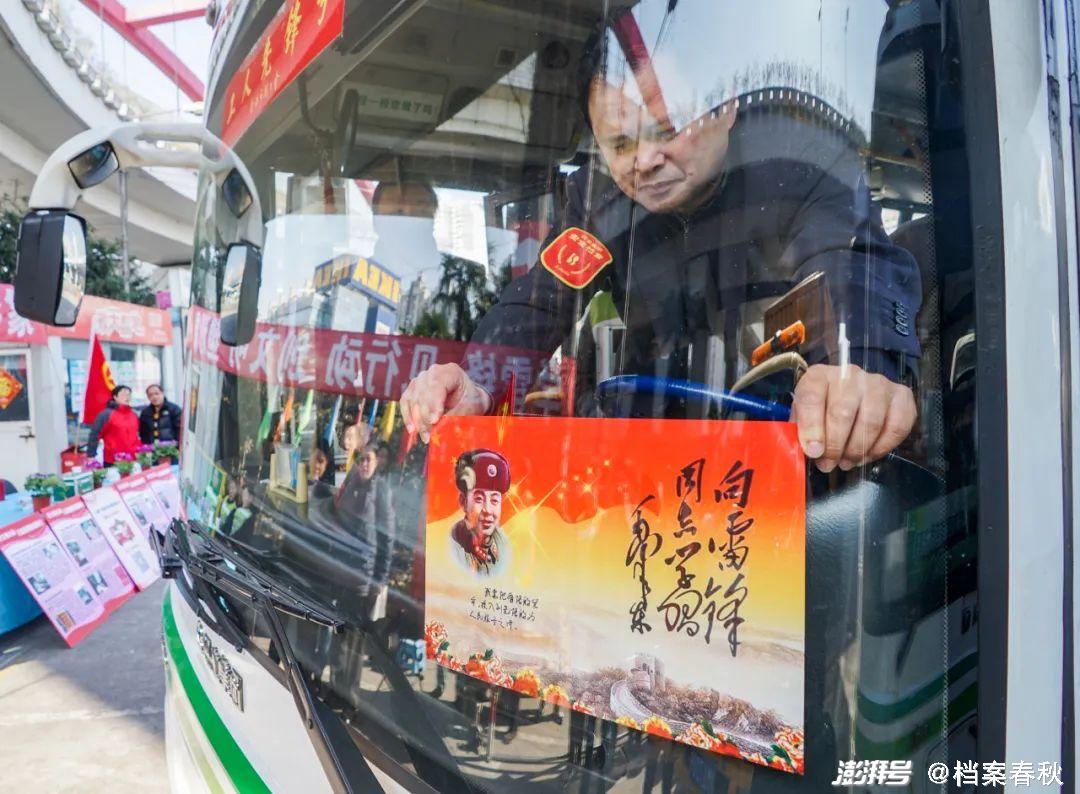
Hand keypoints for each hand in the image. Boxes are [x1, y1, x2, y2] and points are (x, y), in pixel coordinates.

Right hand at [400, 363, 491, 442]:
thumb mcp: (468, 408)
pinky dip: (408, 416)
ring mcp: (421, 379)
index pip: (437, 385)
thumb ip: (453, 417)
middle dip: (424, 416)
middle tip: (430, 434)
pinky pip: (405, 402)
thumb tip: (438, 429)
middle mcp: (433, 372)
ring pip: (413, 399)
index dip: (434, 404)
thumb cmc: (470, 401)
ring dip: (417, 420)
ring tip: (425, 436)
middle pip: (423, 393)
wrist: (467, 398)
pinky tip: (412, 429)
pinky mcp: (413, 388)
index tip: (434, 421)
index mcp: (450, 371)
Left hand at [792, 363, 915, 471]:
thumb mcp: (803, 416)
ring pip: (871, 421)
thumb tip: (811, 451)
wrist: (852, 394)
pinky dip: (882, 448)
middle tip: (829, 463)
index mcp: (819, 376)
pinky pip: (897, 427)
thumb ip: (801, 431)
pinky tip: (867, 455)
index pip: (812, 397)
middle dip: (834, 446)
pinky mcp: (901, 395)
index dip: (812, 428)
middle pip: (842, 412)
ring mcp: (878, 383)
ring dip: (857, 450)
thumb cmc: (824, 409)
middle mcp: (849, 374)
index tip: (813, 451)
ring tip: (846, 462)